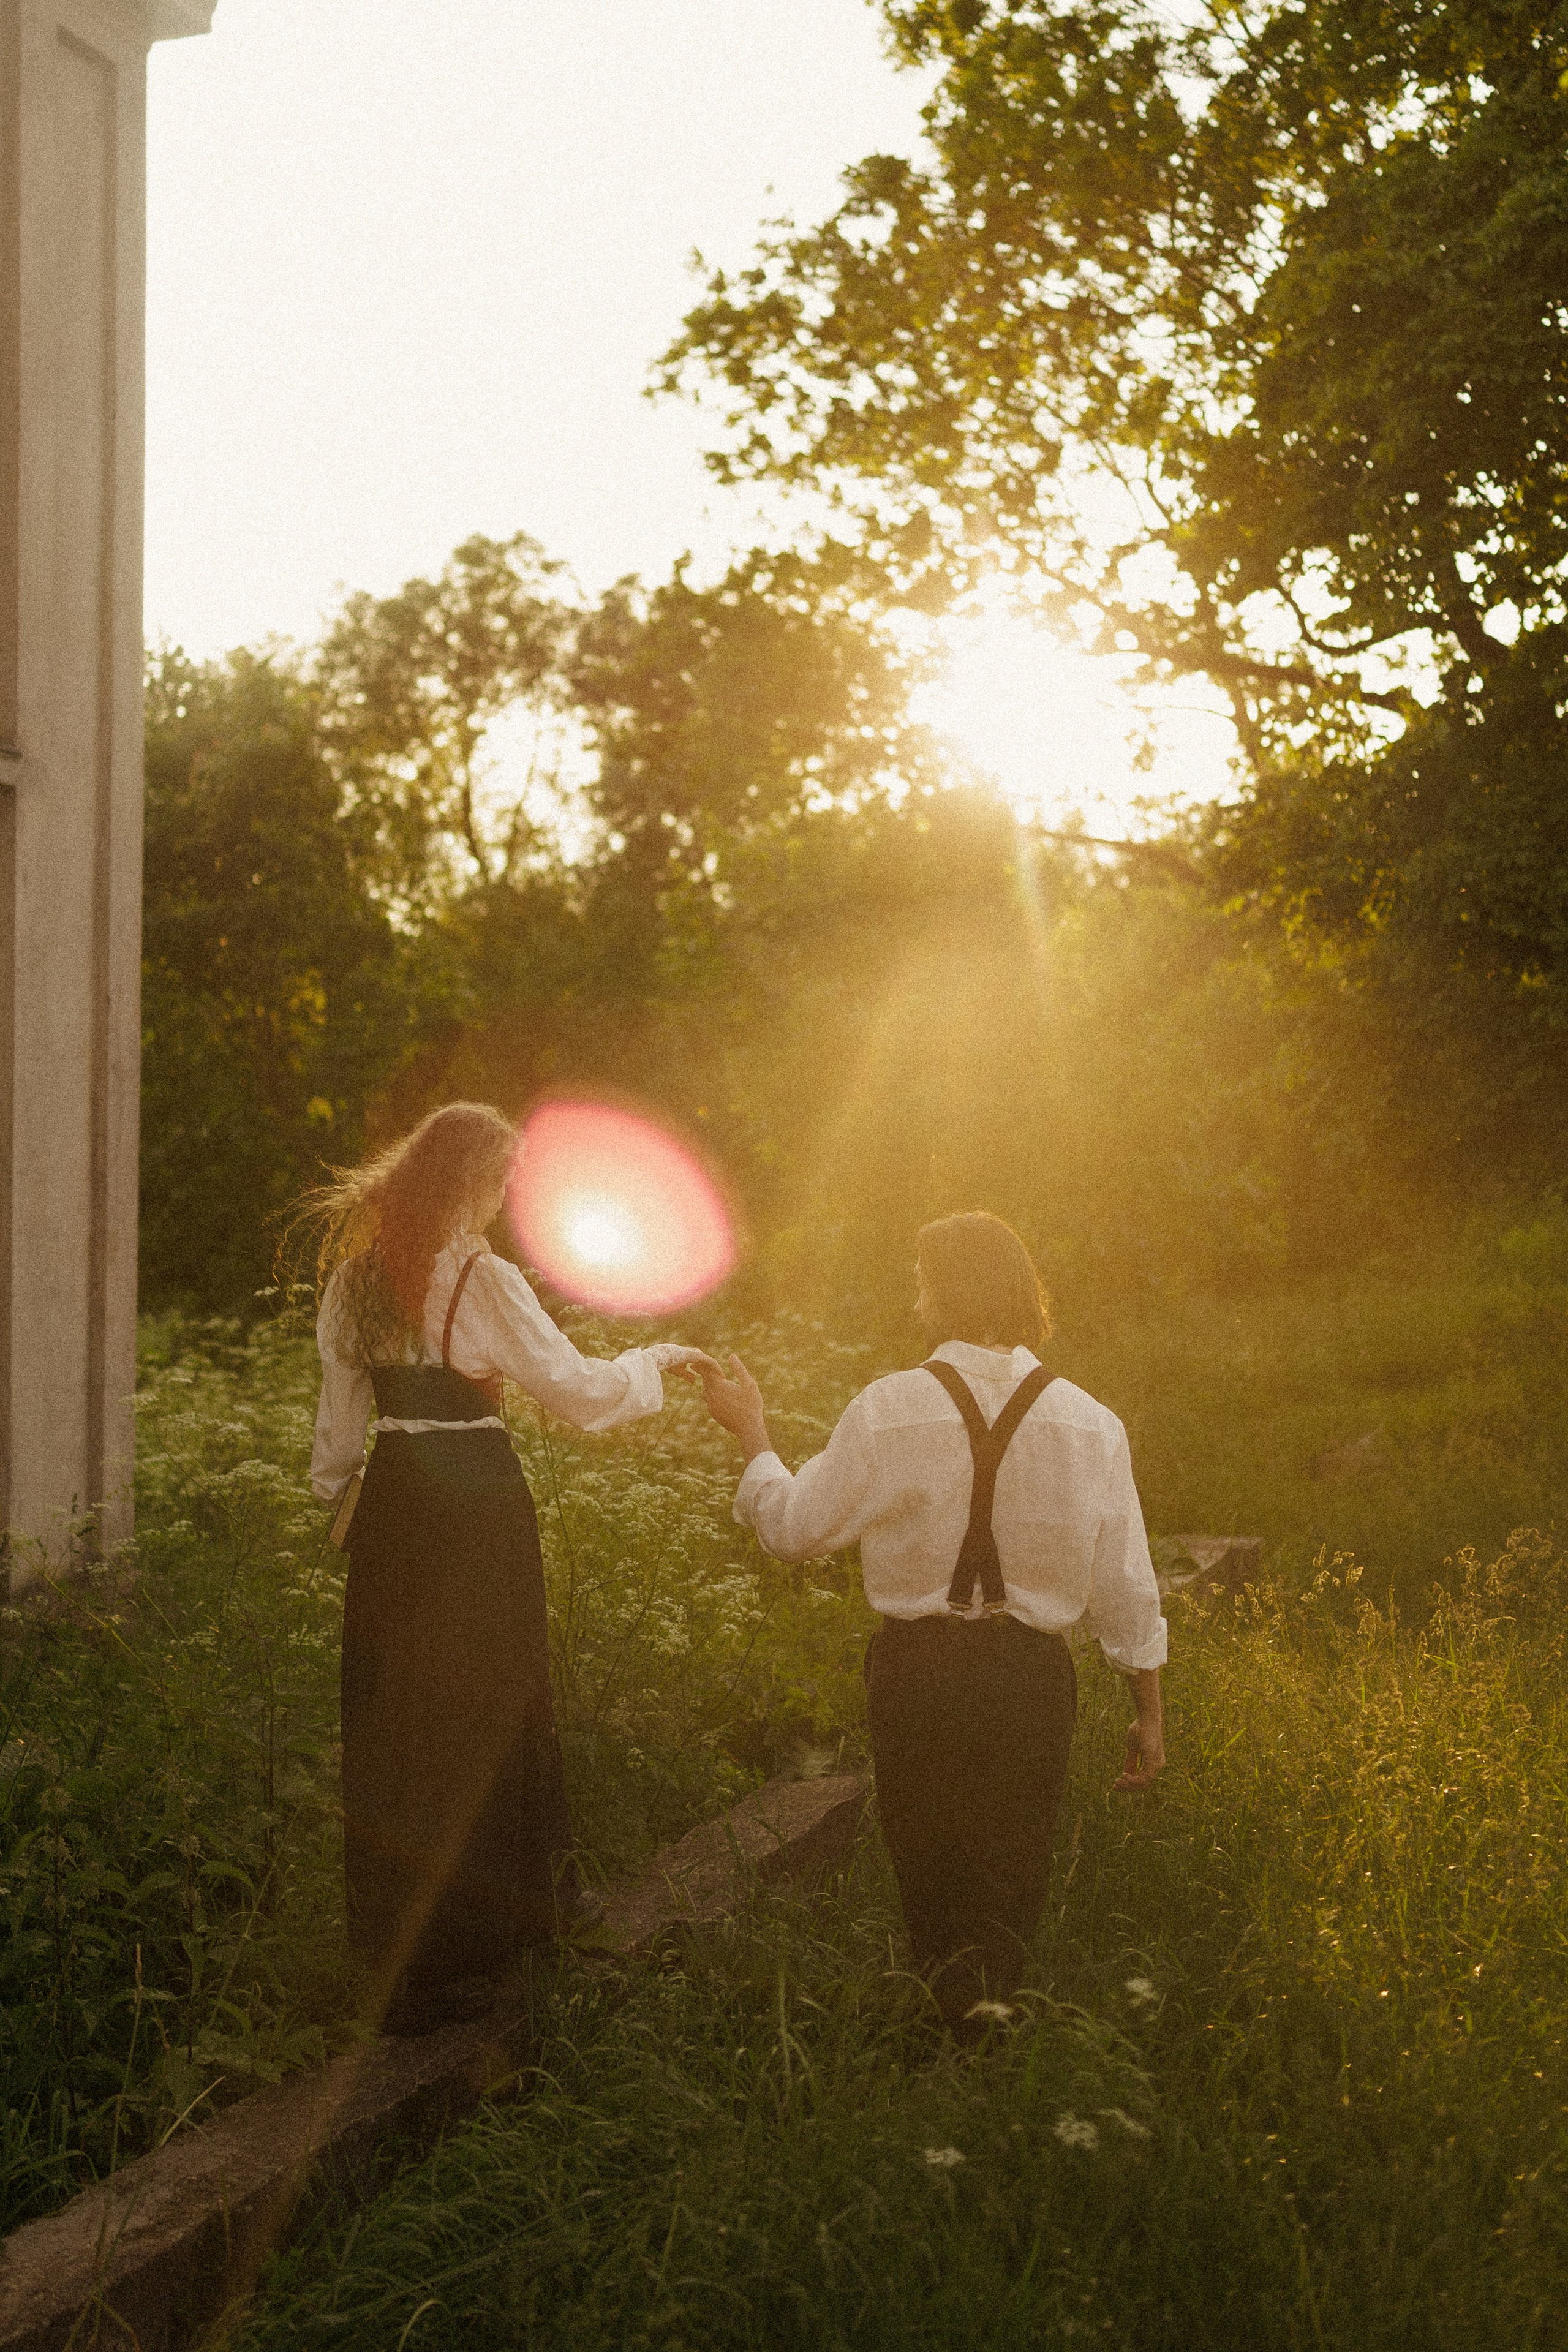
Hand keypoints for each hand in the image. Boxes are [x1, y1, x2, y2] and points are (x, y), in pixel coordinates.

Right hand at [650, 1343, 723, 1380]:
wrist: (663, 1357)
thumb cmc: (668, 1363)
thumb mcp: (680, 1371)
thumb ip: (687, 1375)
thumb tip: (694, 1381)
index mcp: (692, 1356)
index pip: (703, 1363)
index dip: (708, 1370)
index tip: (713, 1379)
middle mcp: (696, 1353)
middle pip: (709, 1363)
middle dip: (715, 1371)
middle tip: (722, 1379)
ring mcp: (698, 1354)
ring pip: (712, 1363)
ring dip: (718, 1370)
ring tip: (723, 1379)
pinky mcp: (699, 1356)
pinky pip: (711, 1362)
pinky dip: (717, 1369)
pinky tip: (721, 1376)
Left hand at [698, 1352, 771, 1462]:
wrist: (748, 1428)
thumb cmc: (751, 1404)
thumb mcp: (749, 1384)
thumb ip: (739, 1369)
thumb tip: (732, 1356)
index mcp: (719, 1386)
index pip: (707, 1372)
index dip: (702, 1366)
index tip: (696, 1362)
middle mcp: (712, 1395)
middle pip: (705, 1381)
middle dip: (705, 1374)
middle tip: (699, 1367)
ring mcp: (712, 1406)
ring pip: (706, 1392)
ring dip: (709, 1386)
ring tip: (712, 1382)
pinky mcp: (714, 1414)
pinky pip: (709, 1403)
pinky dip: (712, 1397)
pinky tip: (719, 1397)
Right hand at [1112, 1668, 1163, 1792]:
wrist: (1147, 1717)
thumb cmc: (1140, 1729)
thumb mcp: (1133, 1747)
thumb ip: (1131, 1761)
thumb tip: (1125, 1773)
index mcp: (1154, 1762)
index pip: (1143, 1780)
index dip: (1129, 1784)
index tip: (1115, 1784)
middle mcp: (1158, 1765)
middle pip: (1143, 1785)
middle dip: (1128, 1787)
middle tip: (1115, 1785)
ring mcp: (1157, 1764)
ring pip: (1143, 1784)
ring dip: (1129, 1785)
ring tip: (1117, 1781)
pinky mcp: (1153, 1761)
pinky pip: (1144, 1778)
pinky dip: (1133, 1780)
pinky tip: (1123, 1775)